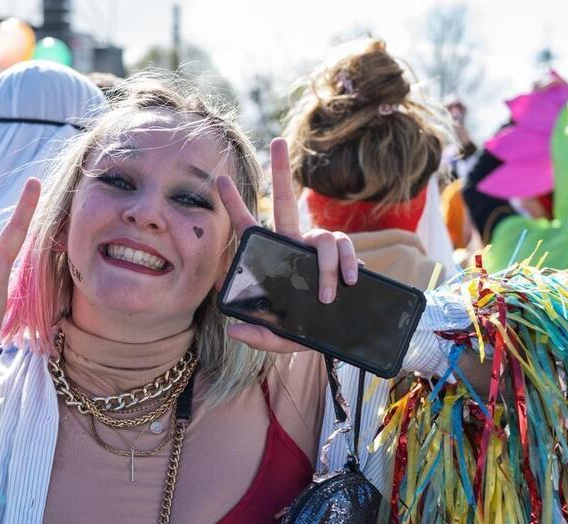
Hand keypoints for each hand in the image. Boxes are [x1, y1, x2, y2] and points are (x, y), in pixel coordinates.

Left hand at [215, 137, 358, 353]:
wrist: (339, 337)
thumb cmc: (302, 332)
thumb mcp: (278, 339)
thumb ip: (258, 335)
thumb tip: (234, 330)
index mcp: (273, 258)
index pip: (249, 227)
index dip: (234, 204)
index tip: (217, 179)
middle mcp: (295, 245)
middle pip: (287, 201)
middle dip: (281, 171)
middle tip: (278, 141)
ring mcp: (319, 248)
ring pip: (324, 238)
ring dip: (326, 266)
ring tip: (327, 296)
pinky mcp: (344, 258)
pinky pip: (347, 251)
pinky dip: (347, 266)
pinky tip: (350, 281)